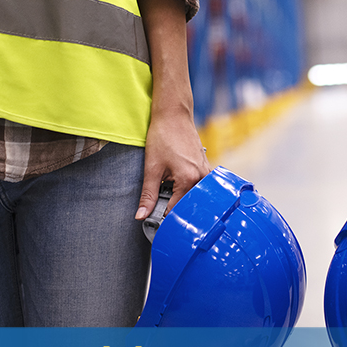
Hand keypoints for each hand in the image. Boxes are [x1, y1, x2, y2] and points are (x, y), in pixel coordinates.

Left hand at [134, 0, 208, 219]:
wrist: (173, 113)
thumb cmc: (162, 136)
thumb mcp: (151, 167)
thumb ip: (148, 195)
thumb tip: (140, 216)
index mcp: (189, 180)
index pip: (178, 210)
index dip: (165, 222)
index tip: (157, 233)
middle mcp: (202, 178)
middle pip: (190, 206)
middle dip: (177, 215)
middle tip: (163, 226)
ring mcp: (206, 173)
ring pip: (195, 198)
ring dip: (182, 204)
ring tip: (169, 210)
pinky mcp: (205, 168)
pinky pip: (198, 188)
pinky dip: (188, 194)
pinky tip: (177, 194)